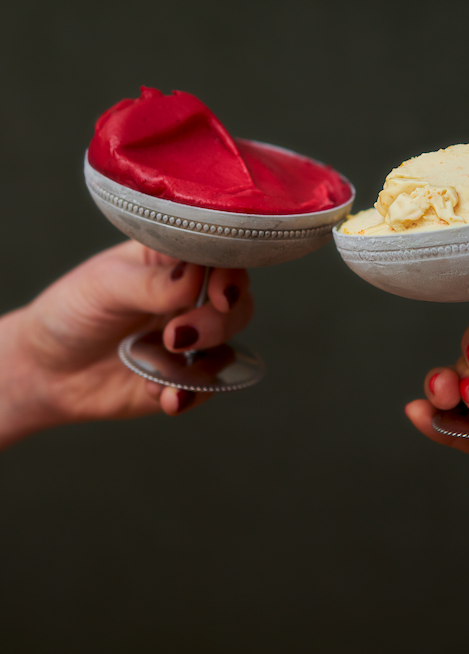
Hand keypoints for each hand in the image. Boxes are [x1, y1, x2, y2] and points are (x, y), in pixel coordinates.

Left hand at [0, 241, 252, 448]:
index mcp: (174, 259)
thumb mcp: (104, 286)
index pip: (221, 258)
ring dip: (206, 361)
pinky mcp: (184, 377)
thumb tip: (195, 277)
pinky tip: (165, 395)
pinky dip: (191, 392)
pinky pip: (208, 386)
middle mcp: (190, 297)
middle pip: (237, 304)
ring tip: (163, 367)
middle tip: (175, 335)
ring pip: (229, 345)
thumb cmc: (72, 312)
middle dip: (216, 323)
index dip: (230, 276)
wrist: (46, 370)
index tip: (220, 295)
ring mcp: (191, 338)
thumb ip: (151, 284)